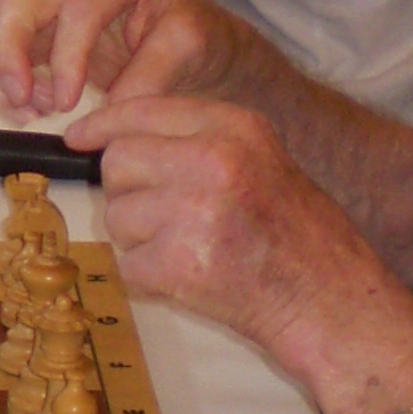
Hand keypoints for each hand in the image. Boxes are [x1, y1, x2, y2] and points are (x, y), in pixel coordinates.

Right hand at [0, 0, 241, 116]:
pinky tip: (32, 110)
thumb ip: (150, 77)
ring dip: (3, 74)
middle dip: (8, 55)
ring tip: (35, 112)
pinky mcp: (38, 29)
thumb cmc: (194, 33)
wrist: (193, 38)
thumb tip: (105, 117)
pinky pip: (2, 51)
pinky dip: (5, 85)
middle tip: (22, 102)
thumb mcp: (189, 47)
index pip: (79, 7)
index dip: (67, 57)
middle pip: (18, 1)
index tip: (66, 104)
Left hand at [67, 91, 393, 387]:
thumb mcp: (259, 160)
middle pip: (118, 162)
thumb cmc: (296, 237)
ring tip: (194, 250)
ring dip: (142, 242)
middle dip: (130, 193)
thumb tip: (110, 138)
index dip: (103, 127)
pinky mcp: (183, 263)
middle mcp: (214, 160)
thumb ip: (195, 142)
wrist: (333, 303)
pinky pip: (130, 266)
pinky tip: (196, 280)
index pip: (142, 110)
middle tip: (169, 219)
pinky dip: (152, 281)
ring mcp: (197, 211)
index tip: (79, 139)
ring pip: (118, 217)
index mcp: (235, 127)